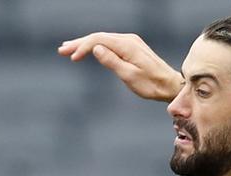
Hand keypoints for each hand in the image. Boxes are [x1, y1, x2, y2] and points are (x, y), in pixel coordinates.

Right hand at [58, 32, 182, 101]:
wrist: (169, 84)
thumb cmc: (151, 84)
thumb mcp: (130, 76)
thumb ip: (112, 61)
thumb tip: (96, 49)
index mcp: (127, 45)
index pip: (99, 40)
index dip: (83, 47)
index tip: (71, 58)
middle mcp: (128, 39)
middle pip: (98, 37)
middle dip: (79, 43)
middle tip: (61, 50)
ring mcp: (130, 42)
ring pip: (102, 39)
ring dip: (85, 44)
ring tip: (68, 49)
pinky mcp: (130, 47)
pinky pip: (109, 43)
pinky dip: (96, 46)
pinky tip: (87, 49)